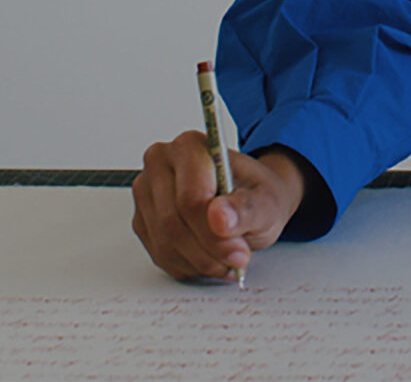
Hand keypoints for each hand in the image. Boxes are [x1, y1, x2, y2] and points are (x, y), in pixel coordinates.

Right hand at [131, 133, 304, 280]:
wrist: (249, 201)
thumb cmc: (255, 194)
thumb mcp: (266, 201)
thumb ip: (246, 208)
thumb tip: (219, 218)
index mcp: (189, 146)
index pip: (190, 198)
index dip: (214, 233)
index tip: (238, 251)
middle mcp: (160, 164)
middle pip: (173, 222)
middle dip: (208, 251)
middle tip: (236, 259)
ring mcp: (146, 193)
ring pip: (164, 242)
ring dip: (199, 261)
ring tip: (226, 259)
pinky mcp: (143, 220)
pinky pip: (159, 254)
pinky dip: (188, 265)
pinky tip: (209, 257)